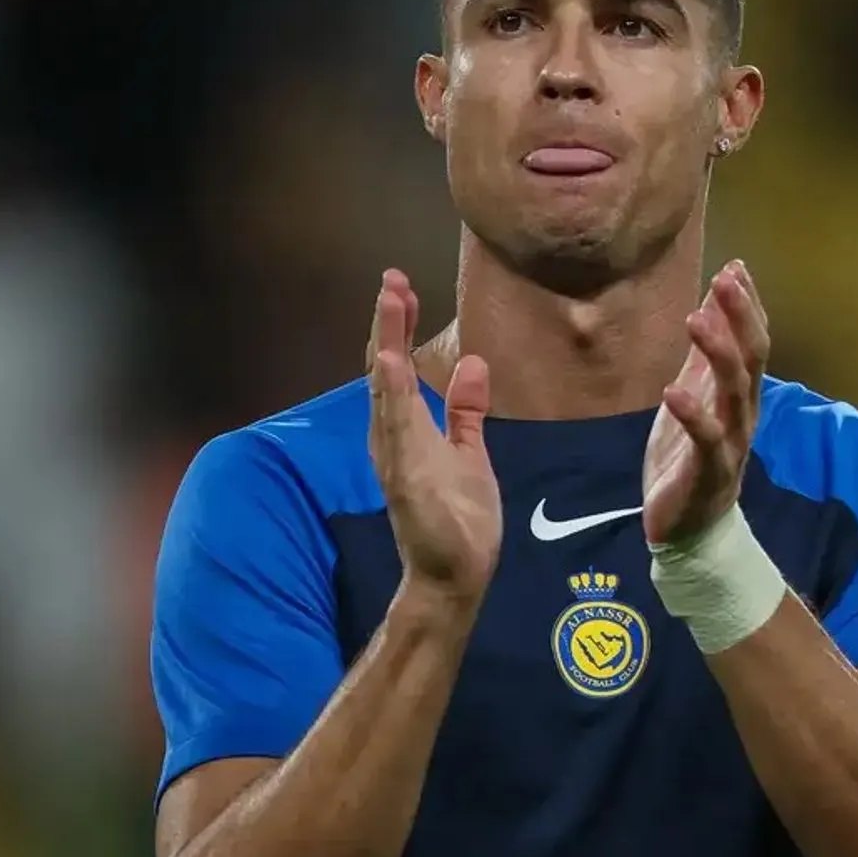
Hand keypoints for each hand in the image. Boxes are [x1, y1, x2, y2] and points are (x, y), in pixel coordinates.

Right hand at [365, 269, 501, 609]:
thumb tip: (473, 363)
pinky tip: (390, 365)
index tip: (402, 286)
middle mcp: (394, 438)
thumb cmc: (459, 520)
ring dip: (387, 347)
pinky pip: (398, 431)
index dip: (399, 327)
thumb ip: (466, 412)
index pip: (399, 368)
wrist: (455, 577)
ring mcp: (397, 458)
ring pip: (387, 393)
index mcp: (408, 430)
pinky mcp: (406, 480)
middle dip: (387, 325)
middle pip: (384, 371)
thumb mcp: (469, 453)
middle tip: (392, 279)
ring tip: (389, 304)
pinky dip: (391, 397)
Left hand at [642, 260, 769, 544]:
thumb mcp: (695, 395)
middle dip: (740, 318)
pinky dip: (693, 414)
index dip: (747, 306)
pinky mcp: (708, 473)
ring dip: (717, 353)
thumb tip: (715, 301)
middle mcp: (743, 415)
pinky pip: (706, 440)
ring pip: (733, 393)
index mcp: (740, 396)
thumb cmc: (690, 457)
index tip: (735, 268)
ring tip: (695, 319)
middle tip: (725, 280)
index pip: (753, 342)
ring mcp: (729, 444)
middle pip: (750, 360)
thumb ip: (705, 354)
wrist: (688, 530)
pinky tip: (673, 391)